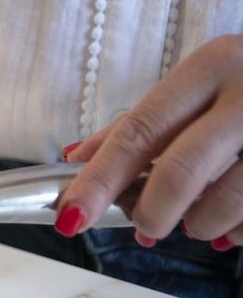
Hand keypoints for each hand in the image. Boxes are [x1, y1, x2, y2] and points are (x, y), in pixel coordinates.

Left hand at [59, 34, 242, 249]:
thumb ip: (143, 123)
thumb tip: (76, 156)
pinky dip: (239, 231)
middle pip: (182, 169)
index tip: (71, 216)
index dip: (100, 179)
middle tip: (146, 228)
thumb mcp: (201, 85)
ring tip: (196, 224)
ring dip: (201, 224)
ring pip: (229, 199)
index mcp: (213, 66)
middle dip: (153, 211)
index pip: (140, 129)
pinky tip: (234, 225)